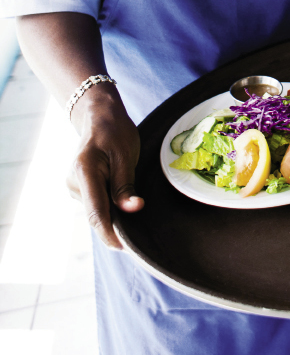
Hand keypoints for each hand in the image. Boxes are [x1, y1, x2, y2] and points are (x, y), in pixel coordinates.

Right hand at [67, 87, 143, 248]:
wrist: (99, 117)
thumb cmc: (115, 131)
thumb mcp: (126, 154)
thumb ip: (126, 184)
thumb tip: (132, 210)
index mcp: (83, 171)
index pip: (96, 212)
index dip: (110, 234)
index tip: (126, 248)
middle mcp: (73, 182)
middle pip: (97, 215)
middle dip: (117, 225)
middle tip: (142, 233)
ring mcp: (73, 186)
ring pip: (97, 211)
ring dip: (114, 214)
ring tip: (133, 204)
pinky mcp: (78, 189)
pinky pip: (96, 205)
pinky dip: (109, 207)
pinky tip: (122, 200)